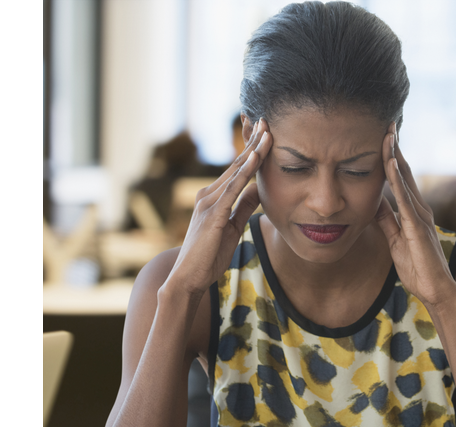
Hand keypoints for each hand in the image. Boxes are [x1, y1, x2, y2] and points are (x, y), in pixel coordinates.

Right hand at [164, 119, 272, 296]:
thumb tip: (258, 190)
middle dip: (252, 141)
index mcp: (214, 198)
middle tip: (267, 119)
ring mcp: (209, 202)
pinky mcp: (212, 214)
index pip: (237, 168)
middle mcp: (209, 194)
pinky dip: (245, 171)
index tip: (265, 132)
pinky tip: (256, 157)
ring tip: (267, 131)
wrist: (188, 279)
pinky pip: (232, 188)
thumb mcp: (233, 227)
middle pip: (236, 163)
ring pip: (235, 171)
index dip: (251, 150)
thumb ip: (243, 207)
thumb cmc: (208, 256)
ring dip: (253, 150)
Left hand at [374, 124, 455, 306]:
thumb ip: (387, 220)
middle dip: (395, 147)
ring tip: (387, 133)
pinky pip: (405, 198)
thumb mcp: (395, 240)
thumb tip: (374, 202)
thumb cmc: (418, 268)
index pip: (400, 178)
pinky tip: (389, 163)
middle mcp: (420, 208)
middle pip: (404, 171)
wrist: (436, 291)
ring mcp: (421, 215)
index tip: (382, 137)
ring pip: (405, 179)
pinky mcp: (418, 226)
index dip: (391, 157)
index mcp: (414, 211)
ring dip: (395, 155)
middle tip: (387, 123)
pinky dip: (396, 179)